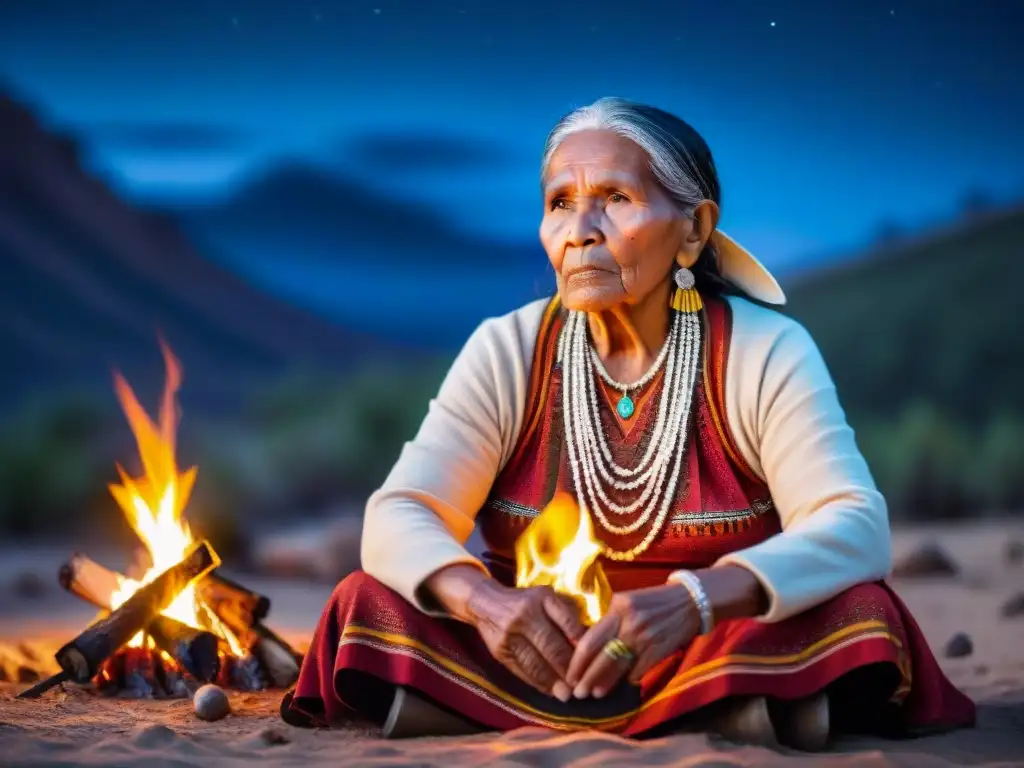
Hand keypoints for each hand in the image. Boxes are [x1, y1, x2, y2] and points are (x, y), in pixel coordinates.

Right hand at [466, 580, 585, 700]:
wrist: (486, 603)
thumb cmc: (526, 602)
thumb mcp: (547, 598)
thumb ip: (567, 614)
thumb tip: (588, 641)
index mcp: (543, 597)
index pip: (567, 621)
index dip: (581, 644)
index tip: (593, 661)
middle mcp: (526, 614)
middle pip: (551, 645)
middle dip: (568, 668)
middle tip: (581, 686)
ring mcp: (510, 633)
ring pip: (535, 662)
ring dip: (553, 681)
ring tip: (566, 694)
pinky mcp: (500, 650)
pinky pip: (521, 670)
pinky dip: (537, 682)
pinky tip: (549, 690)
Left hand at [566, 583, 699, 698]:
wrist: (691, 601)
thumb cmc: (655, 601)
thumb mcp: (628, 602)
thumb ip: (610, 620)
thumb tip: (590, 646)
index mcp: (618, 607)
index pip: (589, 639)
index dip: (577, 661)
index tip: (569, 675)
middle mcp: (629, 622)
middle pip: (600, 657)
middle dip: (586, 678)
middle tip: (577, 692)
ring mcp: (644, 638)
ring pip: (618, 667)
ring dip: (604, 684)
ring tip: (594, 693)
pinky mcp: (658, 651)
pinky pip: (637, 671)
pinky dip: (628, 680)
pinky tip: (621, 686)